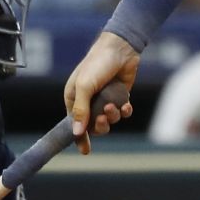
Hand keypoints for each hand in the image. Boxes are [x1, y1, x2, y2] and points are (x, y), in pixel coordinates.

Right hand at [64, 32, 137, 154]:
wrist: (121, 48)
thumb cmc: (97, 64)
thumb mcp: (85, 86)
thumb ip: (81, 110)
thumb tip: (76, 133)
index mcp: (74, 98)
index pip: (73, 124)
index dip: (78, 138)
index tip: (85, 151)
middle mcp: (88, 101)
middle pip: (93, 126)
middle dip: (100, 126)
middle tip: (104, 119)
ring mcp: (104, 99)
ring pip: (109, 120)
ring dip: (113, 116)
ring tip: (114, 105)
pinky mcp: (119, 97)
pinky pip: (122, 112)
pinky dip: (125, 111)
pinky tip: (126, 105)